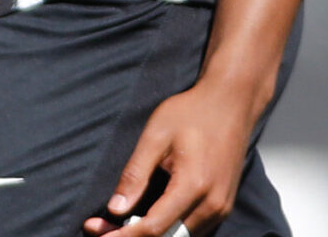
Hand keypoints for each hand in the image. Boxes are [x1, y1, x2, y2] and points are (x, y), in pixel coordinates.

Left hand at [83, 78, 258, 234]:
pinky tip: (142, 218)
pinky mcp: (222, 206)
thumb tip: (115, 209)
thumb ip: (135, 175)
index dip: (124, 236)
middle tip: (99, 228)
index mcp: (194, 186)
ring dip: (149, 235)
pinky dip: (166, 230)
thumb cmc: (192, 113)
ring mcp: (221, 208)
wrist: (231, 104)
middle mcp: (212, 204)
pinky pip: (191, 229)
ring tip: (115, 224)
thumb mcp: (155, 137)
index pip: (155, 228)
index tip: (96, 232)